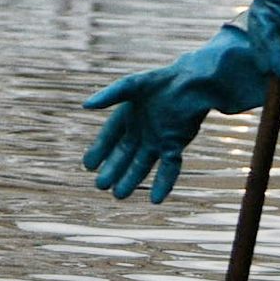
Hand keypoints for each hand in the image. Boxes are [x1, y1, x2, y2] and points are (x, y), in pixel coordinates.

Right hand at [79, 20, 279, 204]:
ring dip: (132, 180)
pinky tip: (155, 199)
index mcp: (129, 115)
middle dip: (113, 170)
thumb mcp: (133, 85)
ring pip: (142, 165)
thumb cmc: (162, 81)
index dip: (99, 151)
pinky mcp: (175, 145)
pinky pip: (168, 168)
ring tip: (119, 195)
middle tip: (101, 186)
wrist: (194, 82)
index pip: (110, 137)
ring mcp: (158, 140)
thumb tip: (85, 105)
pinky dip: (162, 184)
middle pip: (124, 155)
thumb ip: (110, 95)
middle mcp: (142, 131)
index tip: (88, 166)